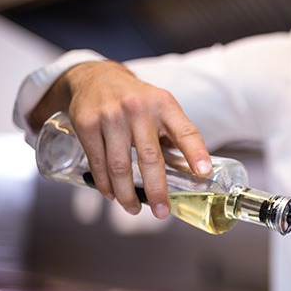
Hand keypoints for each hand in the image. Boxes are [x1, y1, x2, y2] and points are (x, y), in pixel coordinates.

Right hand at [31, 61, 211, 218]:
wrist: (96, 77)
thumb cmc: (137, 101)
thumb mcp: (162, 108)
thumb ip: (175, 136)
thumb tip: (193, 173)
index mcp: (164, 105)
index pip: (185, 131)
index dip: (196, 152)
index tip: (203, 172)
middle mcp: (138, 108)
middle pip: (150, 158)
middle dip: (157, 191)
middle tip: (161, 213)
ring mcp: (110, 115)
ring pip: (120, 166)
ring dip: (127, 194)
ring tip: (133, 209)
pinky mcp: (87, 124)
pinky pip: (98, 163)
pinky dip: (105, 184)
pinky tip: (112, 195)